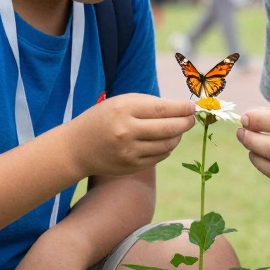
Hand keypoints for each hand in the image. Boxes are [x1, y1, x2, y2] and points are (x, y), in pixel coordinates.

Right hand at [67, 94, 194, 177]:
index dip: (182, 109)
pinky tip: (164, 141)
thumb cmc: (102, 119)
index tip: (193, 107)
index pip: (163, 109)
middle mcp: (127, 131)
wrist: (76, 148)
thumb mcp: (120, 102)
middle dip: (186, 123)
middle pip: (169, 128)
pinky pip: (159, 157)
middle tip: (192, 119)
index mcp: (124, 109)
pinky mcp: (131, 167)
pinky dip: (166, 148)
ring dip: (177, 136)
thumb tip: (181, 109)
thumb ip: (149, 104)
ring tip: (178, 129)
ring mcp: (129, 152)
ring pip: (167, 145)